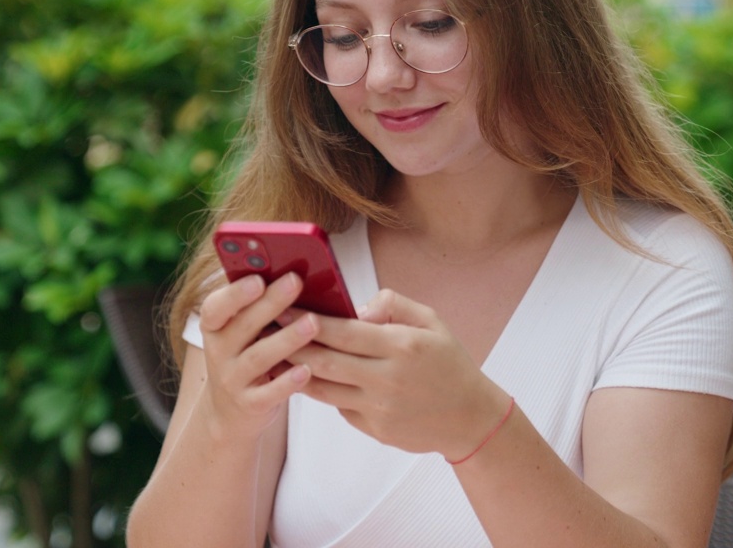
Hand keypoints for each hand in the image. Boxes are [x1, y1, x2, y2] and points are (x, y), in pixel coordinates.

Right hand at [197, 272, 320, 441]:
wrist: (229, 413)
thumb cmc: (245, 357)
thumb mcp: (241, 332)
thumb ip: (258, 307)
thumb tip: (293, 275)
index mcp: (215, 328)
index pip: (215, 308)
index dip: (235, 294)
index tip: (258, 279)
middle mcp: (219, 353)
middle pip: (243, 326)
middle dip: (270, 303)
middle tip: (296, 282)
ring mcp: (232, 380)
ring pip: (258, 358)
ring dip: (286, 339)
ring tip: (313, 323)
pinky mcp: (250, 405)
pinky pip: (269, 394)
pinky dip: (288, 382)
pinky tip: (307, 370)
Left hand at [285, 289, 508, 459]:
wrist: (470, 418)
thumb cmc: (449, 363)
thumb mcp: (431, 321)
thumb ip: (392, 304)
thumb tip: (355, 308)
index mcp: (401, 346)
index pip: (342, 331)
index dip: (306, 319)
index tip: (281, 306)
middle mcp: (387, 379)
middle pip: (323, 361)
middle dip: (288, 343)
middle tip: (262, 328)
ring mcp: (379, 408)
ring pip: (322, 388)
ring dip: (294, 371)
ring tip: (271, 353)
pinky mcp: (374, 429)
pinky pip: (338, 406)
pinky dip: (319, 390)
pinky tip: (303, 377)